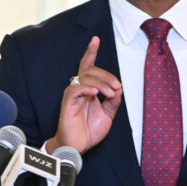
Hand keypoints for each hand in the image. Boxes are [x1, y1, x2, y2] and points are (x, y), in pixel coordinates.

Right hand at [47, 36, 121, 154]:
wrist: (78, 146)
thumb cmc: (89, 130)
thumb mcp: (108, 114)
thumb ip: (113, 100)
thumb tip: (118, 88)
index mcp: (88, 89)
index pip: (88, 66)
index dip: (91, 52)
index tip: (95, 39)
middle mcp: (79, 88)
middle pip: (91, 70)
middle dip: (107, 76)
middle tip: (116, 88)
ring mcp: (73, 94)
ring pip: (86, 77)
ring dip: (102, 83)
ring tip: (110, 94)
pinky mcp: (67, 102)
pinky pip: (76, 88)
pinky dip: (87, 88)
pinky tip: (95, 94)